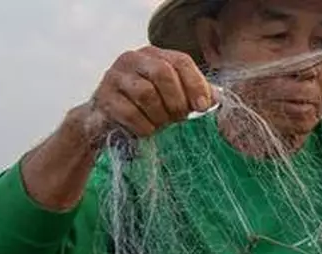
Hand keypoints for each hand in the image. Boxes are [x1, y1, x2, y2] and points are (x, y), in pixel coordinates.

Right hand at [83, 46, 215, 139]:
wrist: (110, 122)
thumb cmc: (149, 109)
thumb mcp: (173, 98)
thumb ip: (195, 94)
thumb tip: (219, 99)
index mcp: (154, 55)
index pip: (180, 61)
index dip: (195, 83)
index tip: (202, 107)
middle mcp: (133, 59)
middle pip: (162, 72)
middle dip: (176, 100)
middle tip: (180, 118)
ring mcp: (114, 76)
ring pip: (146, 93)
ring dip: (160, 115)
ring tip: (161, 125)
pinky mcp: (103, 97)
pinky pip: (129, 112)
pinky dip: (144, 125)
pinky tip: (148, 130)